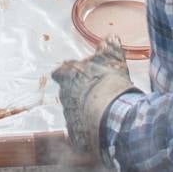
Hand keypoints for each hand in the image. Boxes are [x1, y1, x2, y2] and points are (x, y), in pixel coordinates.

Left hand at [51, 36, 135, 156]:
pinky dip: (89, 131)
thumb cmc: (110, 83)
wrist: (113, 115)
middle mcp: (64, 96)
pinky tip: (102, 127)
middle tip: (97, 95)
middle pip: (67, 94)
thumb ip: (110, 47)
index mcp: (68, 76)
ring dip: (85, 112)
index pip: (60, 72)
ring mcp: (69, 117)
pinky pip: (81, 132)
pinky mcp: (76, 136)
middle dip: (79, 94)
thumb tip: (112, 37)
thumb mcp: (113, 59)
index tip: (80, 75)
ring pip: (74, 113)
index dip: (69, 73)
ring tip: (104, 113)